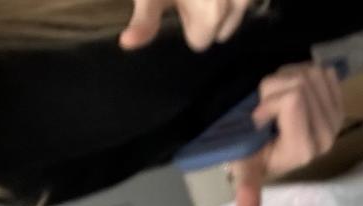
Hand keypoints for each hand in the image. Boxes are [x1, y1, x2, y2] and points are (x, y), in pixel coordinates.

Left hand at [120, 0, 250, 52]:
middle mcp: (236, 6)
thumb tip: (127, 44)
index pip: (200, 42)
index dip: (188, 25)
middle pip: (219, 28)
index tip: (180, 8)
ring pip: (236, 11)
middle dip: (207, 15)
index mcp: (211, 18)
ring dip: (223, 3)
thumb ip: (145, 22)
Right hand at [230, 63, 344, 205]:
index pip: (293, 99)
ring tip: (276, 100)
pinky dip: (301, 73)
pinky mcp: (339, 103)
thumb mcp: (244, 168)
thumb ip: (247, 190)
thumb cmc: (250, 153)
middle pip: (302, 83)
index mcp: (305, 150)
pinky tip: (291, 93)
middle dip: (275, 86)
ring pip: (311, 73)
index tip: (258, 119)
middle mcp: (327, 137)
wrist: (266, 144)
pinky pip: (322, 71)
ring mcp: (337, 119)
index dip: (268, 100)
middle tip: (265, 107)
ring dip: (286, 78)